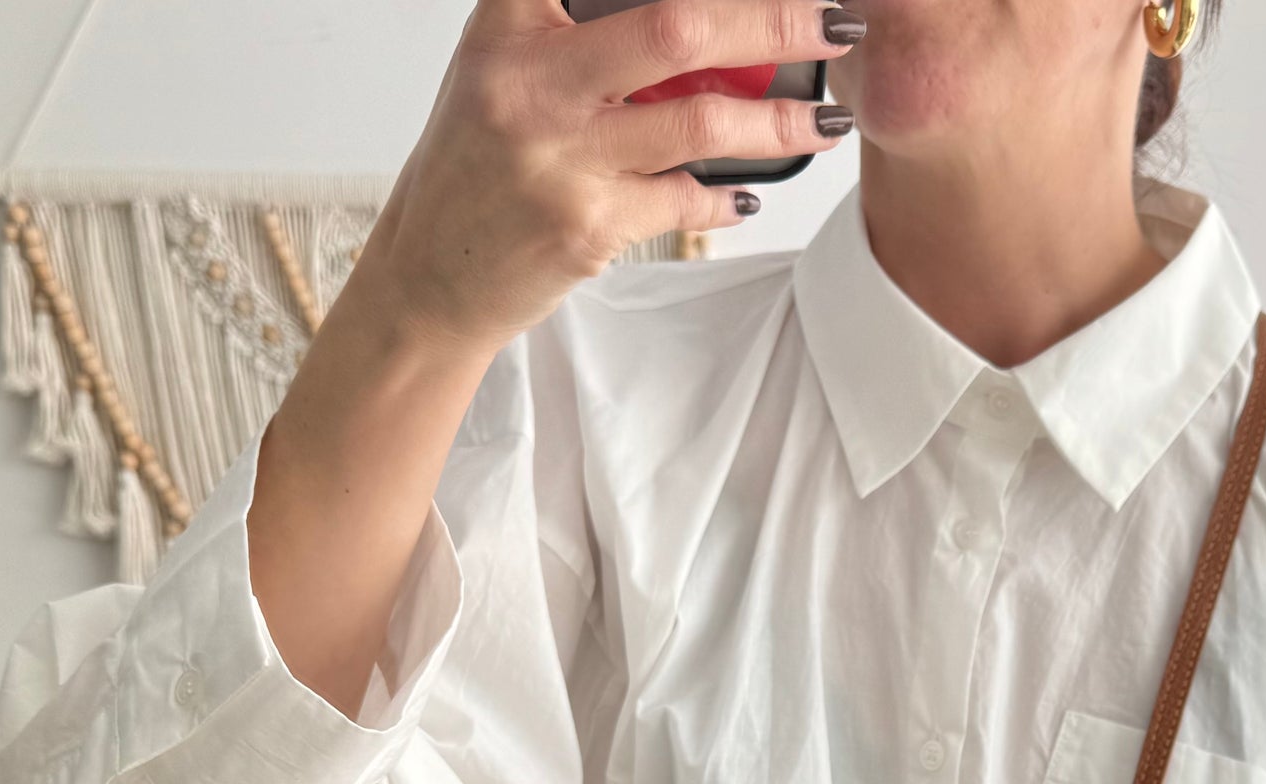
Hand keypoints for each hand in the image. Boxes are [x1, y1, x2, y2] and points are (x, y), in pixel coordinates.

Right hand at [346, 0, 864, 360]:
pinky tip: (748, 190)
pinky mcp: (587, 228)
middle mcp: (531, 83)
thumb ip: (578, 36)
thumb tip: (700, 26)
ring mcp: (561, 159)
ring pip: (699, 122)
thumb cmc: (478, 169)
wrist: (431, 277)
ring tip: (824, 120)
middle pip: (677, 28)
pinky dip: (727, 195)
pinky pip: (685, 199)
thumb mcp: (504, 72)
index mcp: (510, 25)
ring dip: (779, 121)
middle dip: (773, 20)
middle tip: (834, 22)